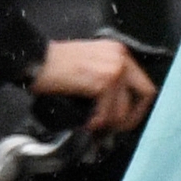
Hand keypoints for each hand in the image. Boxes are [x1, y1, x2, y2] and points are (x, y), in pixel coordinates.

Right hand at [32, 36, 157, 135]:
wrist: (34, 60)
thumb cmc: (53, 66)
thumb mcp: (88, 65)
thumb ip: (106, 82)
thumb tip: (117, 112)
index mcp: (118, 52)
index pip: (142, 83)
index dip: (137, 106)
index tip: (124, 119)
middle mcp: (120, 57)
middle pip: (146, 94)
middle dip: (132, 117)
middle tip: (115, 129)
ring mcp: (114, 68)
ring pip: (123, 109)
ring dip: (108, 123)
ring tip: (92, 124)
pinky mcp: (104, 81)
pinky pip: (108, 113)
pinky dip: (95, 122)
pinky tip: (84, 120)